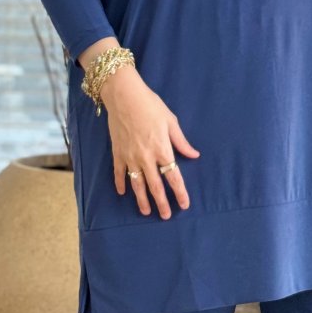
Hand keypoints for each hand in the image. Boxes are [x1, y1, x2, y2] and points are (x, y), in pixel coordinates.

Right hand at [101, 67, 200, 218]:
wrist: (124, 96)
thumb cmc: (150, 105)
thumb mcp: (171, 121)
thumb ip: (181, 141)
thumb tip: (194, 155)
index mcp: (162, 149)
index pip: (173, 176)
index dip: (180, 192)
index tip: (185, 204)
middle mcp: (146, 157)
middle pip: (155, 185)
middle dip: (161, 203)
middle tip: (166, 216)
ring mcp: (130, 156)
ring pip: (137, 183)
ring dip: (142, 199)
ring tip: (146, 211)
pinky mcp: (117, 152)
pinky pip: (119, 172)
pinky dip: (121, 183)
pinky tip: (123, 192)